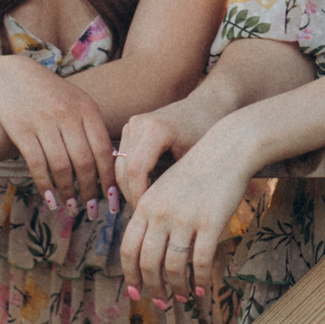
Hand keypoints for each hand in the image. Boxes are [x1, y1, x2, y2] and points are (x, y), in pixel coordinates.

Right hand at [0, 55, 114, 213]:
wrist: (10, 75)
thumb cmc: (49, 93)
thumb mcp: (75, 102)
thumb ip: (91, 128)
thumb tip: (111, 163)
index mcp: (86, 108)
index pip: (104, 149)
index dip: (109, 178)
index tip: (113, 199)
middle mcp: (67, 114)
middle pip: (84, 162)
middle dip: (90, 191)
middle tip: (93, 211)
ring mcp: (43, 121)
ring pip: (61, 167)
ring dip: (68, 193)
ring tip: (72, 209)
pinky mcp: (21, 129)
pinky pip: (37, 164)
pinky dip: (45, 186)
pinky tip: (51, 200)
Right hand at [115, 92, 232, 206]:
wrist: (205, 107)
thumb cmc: (205, 135)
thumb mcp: (194, 160)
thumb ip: (175, 184)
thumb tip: (162, 216)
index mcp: (156, 129)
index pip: (136, 169)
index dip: (138, 195)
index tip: (148, 214)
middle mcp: (139, 123)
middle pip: (123, 169)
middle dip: (131, 195)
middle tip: (144, 215)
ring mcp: (132, 124)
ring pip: (119, 165)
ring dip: (127, 188)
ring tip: (143, 207)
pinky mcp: (130, 128)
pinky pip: (121, 159)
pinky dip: (128, 178)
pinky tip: (140, 193)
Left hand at [117, 131, 250, 303]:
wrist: (227, 150)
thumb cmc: (196, 172)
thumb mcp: (165, 189)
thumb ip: (152, 216)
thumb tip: (146, 253)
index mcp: (146, 204)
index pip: (128, 248)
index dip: (130, 275)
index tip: (135, 292)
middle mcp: (161, 213)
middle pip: (147, 262)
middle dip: (152, 288)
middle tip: (160, 302)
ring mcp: (185, 218)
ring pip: (173, 266)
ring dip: (176, 288)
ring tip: (182, 297)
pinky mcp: (211, 223)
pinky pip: (201, 262)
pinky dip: (200, 280)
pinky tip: (202, 289)